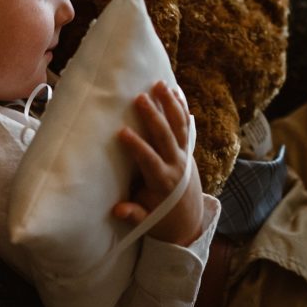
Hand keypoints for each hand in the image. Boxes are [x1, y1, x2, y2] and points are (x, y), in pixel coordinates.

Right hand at [114, 81, 203, 245]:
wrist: (189, 221)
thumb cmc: (162, 219)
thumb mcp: (147, 221)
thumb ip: (134, 214)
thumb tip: (118, 209)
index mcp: (164, 182)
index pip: (149, 161)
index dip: (137, 146)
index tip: (122, 131)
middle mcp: (177, 166)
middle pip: (166, 137)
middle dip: (153, 117)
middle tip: (140, 98)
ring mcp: (185, 156)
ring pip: (179, 126)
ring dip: (170, 105)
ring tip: (159, 84)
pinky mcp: (188, 151)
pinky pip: (186, 126)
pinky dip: (181, 108)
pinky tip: (175, 91)